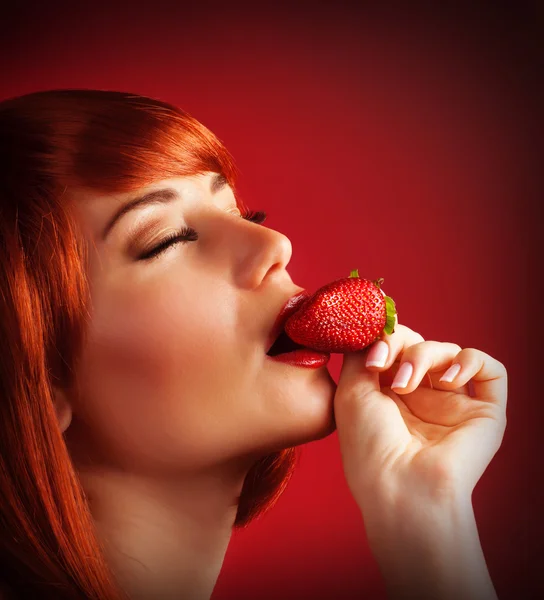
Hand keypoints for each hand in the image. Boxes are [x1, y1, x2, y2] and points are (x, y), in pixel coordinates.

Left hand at [333, 324, 507, 508]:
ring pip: (449, 351)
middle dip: (400, 344)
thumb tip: (370, 327)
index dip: (384, 339)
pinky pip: (490, 368)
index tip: (370, 356)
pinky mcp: (484, 411)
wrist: (400, 487)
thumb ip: (361, 352)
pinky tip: (447, 379)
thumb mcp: (351, 391)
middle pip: (420, 344)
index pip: (395, 347)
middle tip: (383, 366)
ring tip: (406, 384)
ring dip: (425, 355)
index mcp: (390, 393)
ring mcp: (453, 403)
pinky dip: (469, 361)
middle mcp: (423, 396)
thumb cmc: (369, 445)